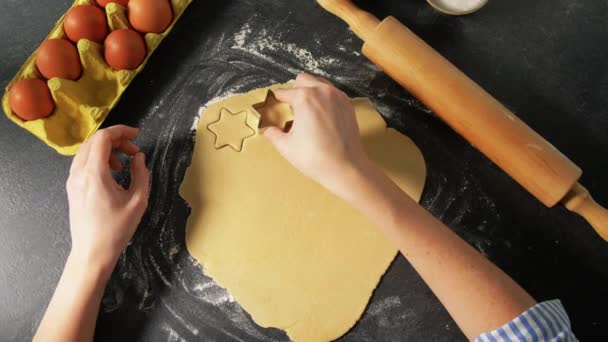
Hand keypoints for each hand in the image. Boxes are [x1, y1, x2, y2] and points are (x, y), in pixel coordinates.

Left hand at [66, 125, 149, 274]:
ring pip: (87, 151)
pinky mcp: (72, 187)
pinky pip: (83, 163)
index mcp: (94, 174)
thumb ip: (141, 174)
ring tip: (124, 163)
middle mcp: (79, 173)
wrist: (92, 252)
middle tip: (134, 150)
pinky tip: (112, 173)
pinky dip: (98, 159)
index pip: (103, 138)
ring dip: (107, 150)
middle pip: (94, 141)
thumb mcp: (138, 201)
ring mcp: (72, 180)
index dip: (121, 131)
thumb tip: (138, 158)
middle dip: (115, 140)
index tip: (137, 135)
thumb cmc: (117, 229)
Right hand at [264, 73, 369, 196]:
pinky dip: (324, 98)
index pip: (284, 92)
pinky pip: (332, 92)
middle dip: (294, 90)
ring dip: (310, 91)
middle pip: (302, 79)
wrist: (346, 167)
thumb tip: (267, 129)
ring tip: (306, 109)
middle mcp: (322, 91)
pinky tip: (321, 114)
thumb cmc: (314, 158)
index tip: (275, 106)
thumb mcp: (286, 146)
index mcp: (304, 98)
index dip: (277, 100)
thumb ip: (273, 134)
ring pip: (319, 83)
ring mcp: (337, 96)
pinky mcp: (348, 104)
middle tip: (290, 107)